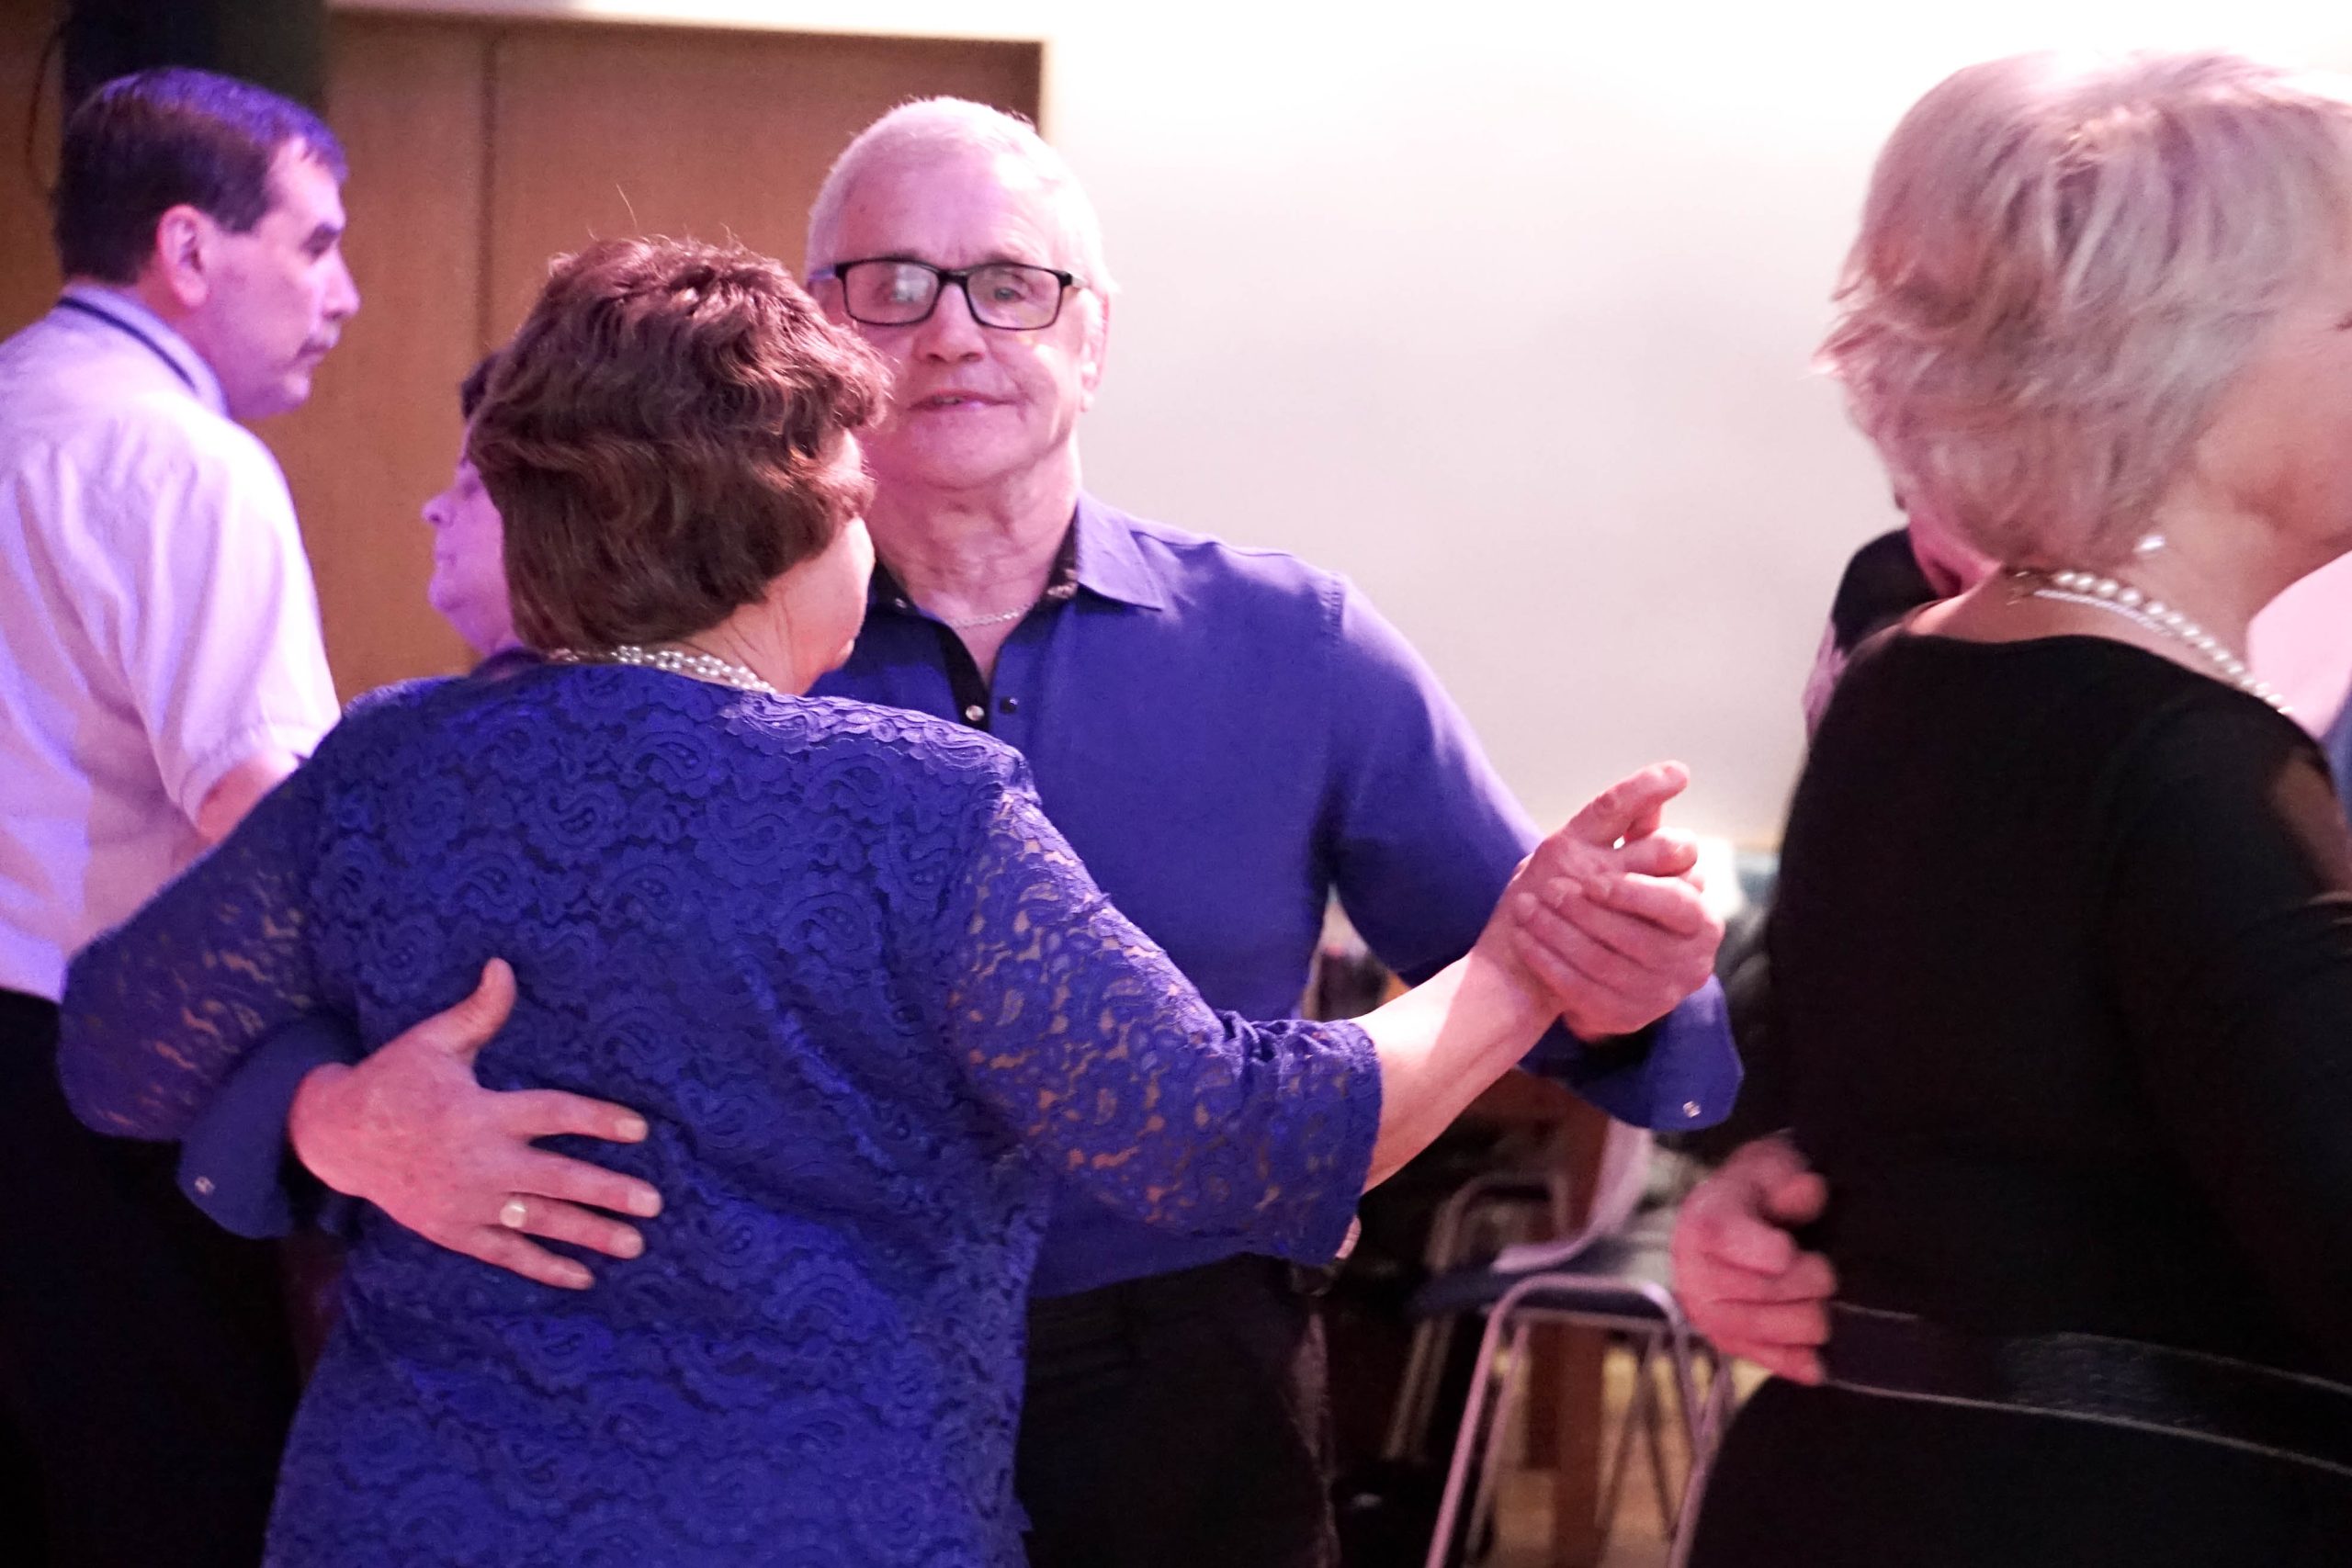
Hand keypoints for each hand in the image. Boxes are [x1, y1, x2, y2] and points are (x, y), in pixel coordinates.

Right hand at [287, 958, 662, 1289]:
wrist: (335, 1137)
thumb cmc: (393, 1081)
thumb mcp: (432, 1041)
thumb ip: (479, 1012)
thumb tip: (503, 965)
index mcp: (481, 1112)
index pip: (553, 1114)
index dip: (597, 1120)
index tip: (639, 1128)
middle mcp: (479, 1161)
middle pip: (556, 1178)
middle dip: (607, 1192)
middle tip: (653, 1203)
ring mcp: (467, 1202)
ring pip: (539, 1222)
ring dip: (588, 1234)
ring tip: (635, 1245)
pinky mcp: (453, 1230)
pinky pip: (505, 1253)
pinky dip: (543, 1267)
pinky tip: (583, 1277)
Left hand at [1504, 761, 1724, 1039]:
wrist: (1579, 960)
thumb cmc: (1602, 896)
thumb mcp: (1621, 857)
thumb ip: (1641, 827)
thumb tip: (1671, 774)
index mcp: (1700, 921)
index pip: (1678, 906)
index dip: (1637, 892)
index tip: (1593, 877)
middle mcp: (1690, 964)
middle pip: (1638, 939)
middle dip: (1589, 911)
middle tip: (1548, 888)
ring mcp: (1661, 997)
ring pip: (1606, 965)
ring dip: (1561, 934)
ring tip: (1524, 906)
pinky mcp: (1626, 1019)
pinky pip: (1583, 994)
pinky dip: (1550, 964)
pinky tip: (1523, 940)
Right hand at [1669, 1134, 1835, 1381]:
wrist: (1736, 1217)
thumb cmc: (1761, 1192)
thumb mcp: (1773, 1170)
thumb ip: (1789, 1179)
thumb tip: (1809, 1189)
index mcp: (1703, 1219)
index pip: (1728, 1238)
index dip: (1771, 1250)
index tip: (1793, 1248)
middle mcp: (1692, 1267)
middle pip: (1755, 1290)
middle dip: (1805, 1286)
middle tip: (1827, 1275)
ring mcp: (1703, 1307)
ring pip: (1756, 1330)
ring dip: (1803, 1324)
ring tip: (1823, 1306)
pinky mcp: (1721, 1337)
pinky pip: (1756, 1358)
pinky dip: (1791, 1362)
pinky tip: (1816, 1361)